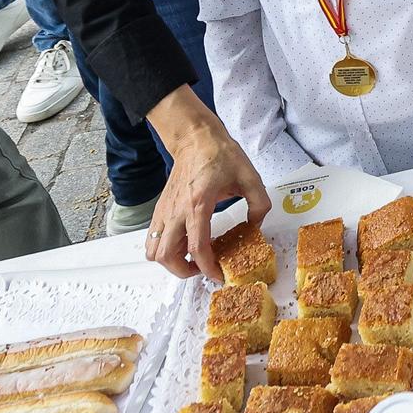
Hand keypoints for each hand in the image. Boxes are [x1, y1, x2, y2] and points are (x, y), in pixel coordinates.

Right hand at [144, 102, 270, 278]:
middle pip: (165, 256)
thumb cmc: (220, 155)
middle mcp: (176, 211)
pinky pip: (153, 237)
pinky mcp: (160, 208)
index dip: (208, 267)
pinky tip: (184, 241)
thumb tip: (256, 226)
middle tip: (203, 268)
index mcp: (198, 204)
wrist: (196, 138)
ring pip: (153, 250)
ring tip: (191, 257)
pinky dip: (164, 248)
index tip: (219, 274)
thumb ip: (259, 204)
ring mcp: (164, 210)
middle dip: (183, 271)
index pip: (197, 248)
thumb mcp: (250, 177)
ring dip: (170, 261)